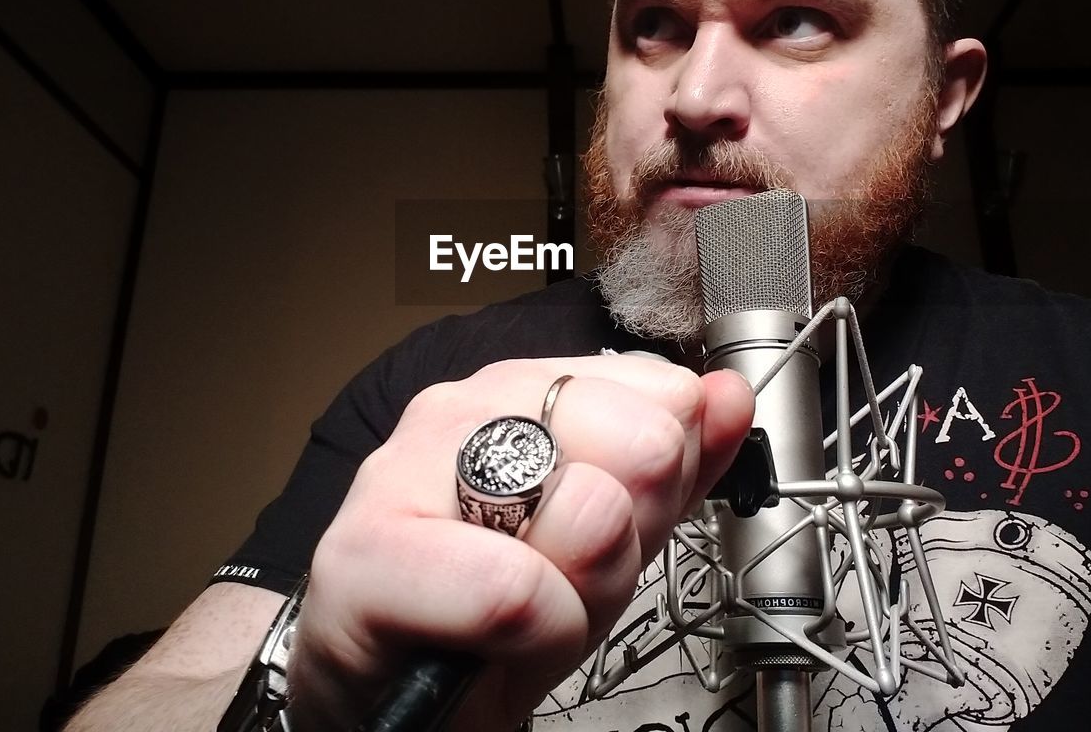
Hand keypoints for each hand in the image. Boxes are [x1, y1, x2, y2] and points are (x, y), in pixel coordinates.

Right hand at [286, 355, 754, 730]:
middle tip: (577, 577)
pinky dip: (536, 633)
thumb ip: (669, 473)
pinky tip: (501, 641)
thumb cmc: (489, 621)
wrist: (392, 703)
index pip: (659, 390)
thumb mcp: (607, 545)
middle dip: (636, 534)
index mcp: (522, 392)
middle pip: (637, 437)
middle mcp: (463, 409)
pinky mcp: (362, 554)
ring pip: (585, 506)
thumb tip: (728, 397)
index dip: (670, 476)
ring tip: (534, 613)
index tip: (626, 527)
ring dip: (585, 589)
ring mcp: (404, 469)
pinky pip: (511, 588)